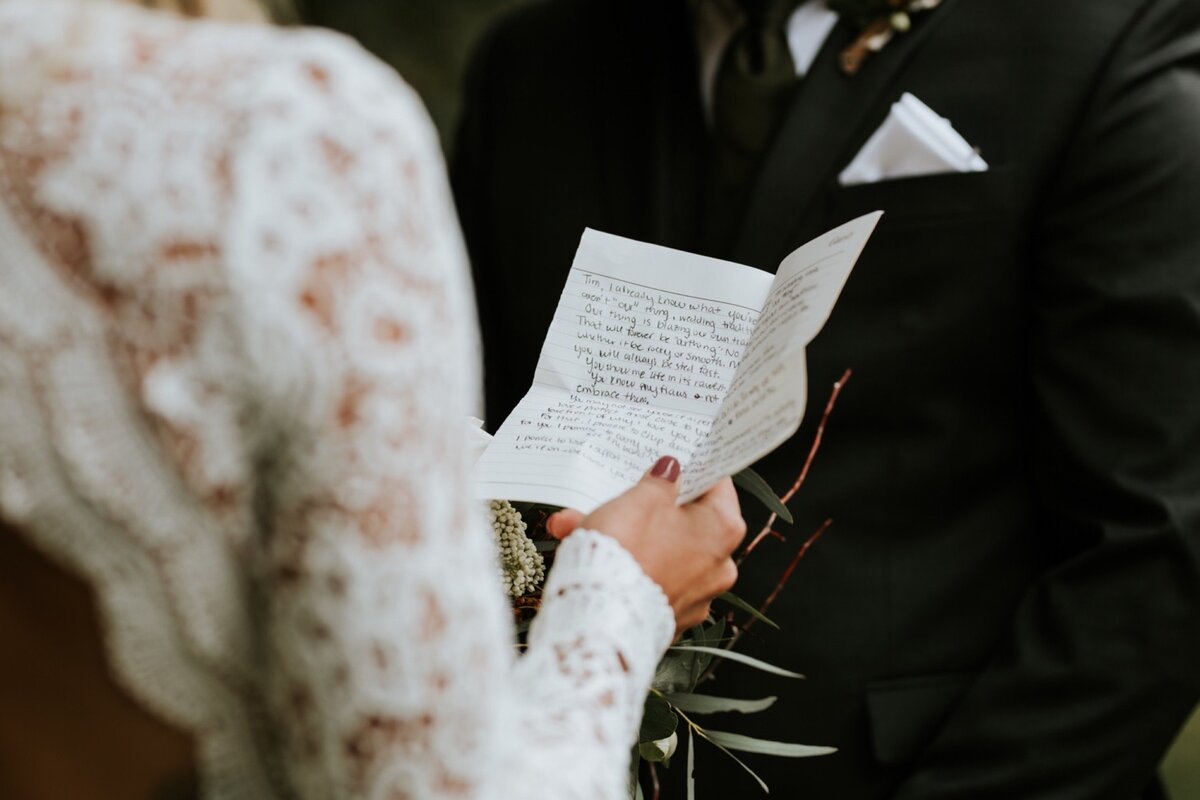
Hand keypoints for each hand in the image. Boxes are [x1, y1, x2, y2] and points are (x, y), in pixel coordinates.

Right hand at [547, 457, 744, 632]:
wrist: (600, 618)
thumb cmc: (626, 552)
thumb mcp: (641, 499)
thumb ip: (660, 481)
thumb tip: (671, 471)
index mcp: (723, 530)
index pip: (717, 488)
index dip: (693, 473)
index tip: (674, 466)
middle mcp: (718, 567)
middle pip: (684, 523)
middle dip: (644, 509)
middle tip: (618, 497)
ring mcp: (695, 597)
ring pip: (658, 552)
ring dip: (623, 537)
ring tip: (577, 525)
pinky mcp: (669, 618)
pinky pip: (647, 580)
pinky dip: (622, 567)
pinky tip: (583, 553)